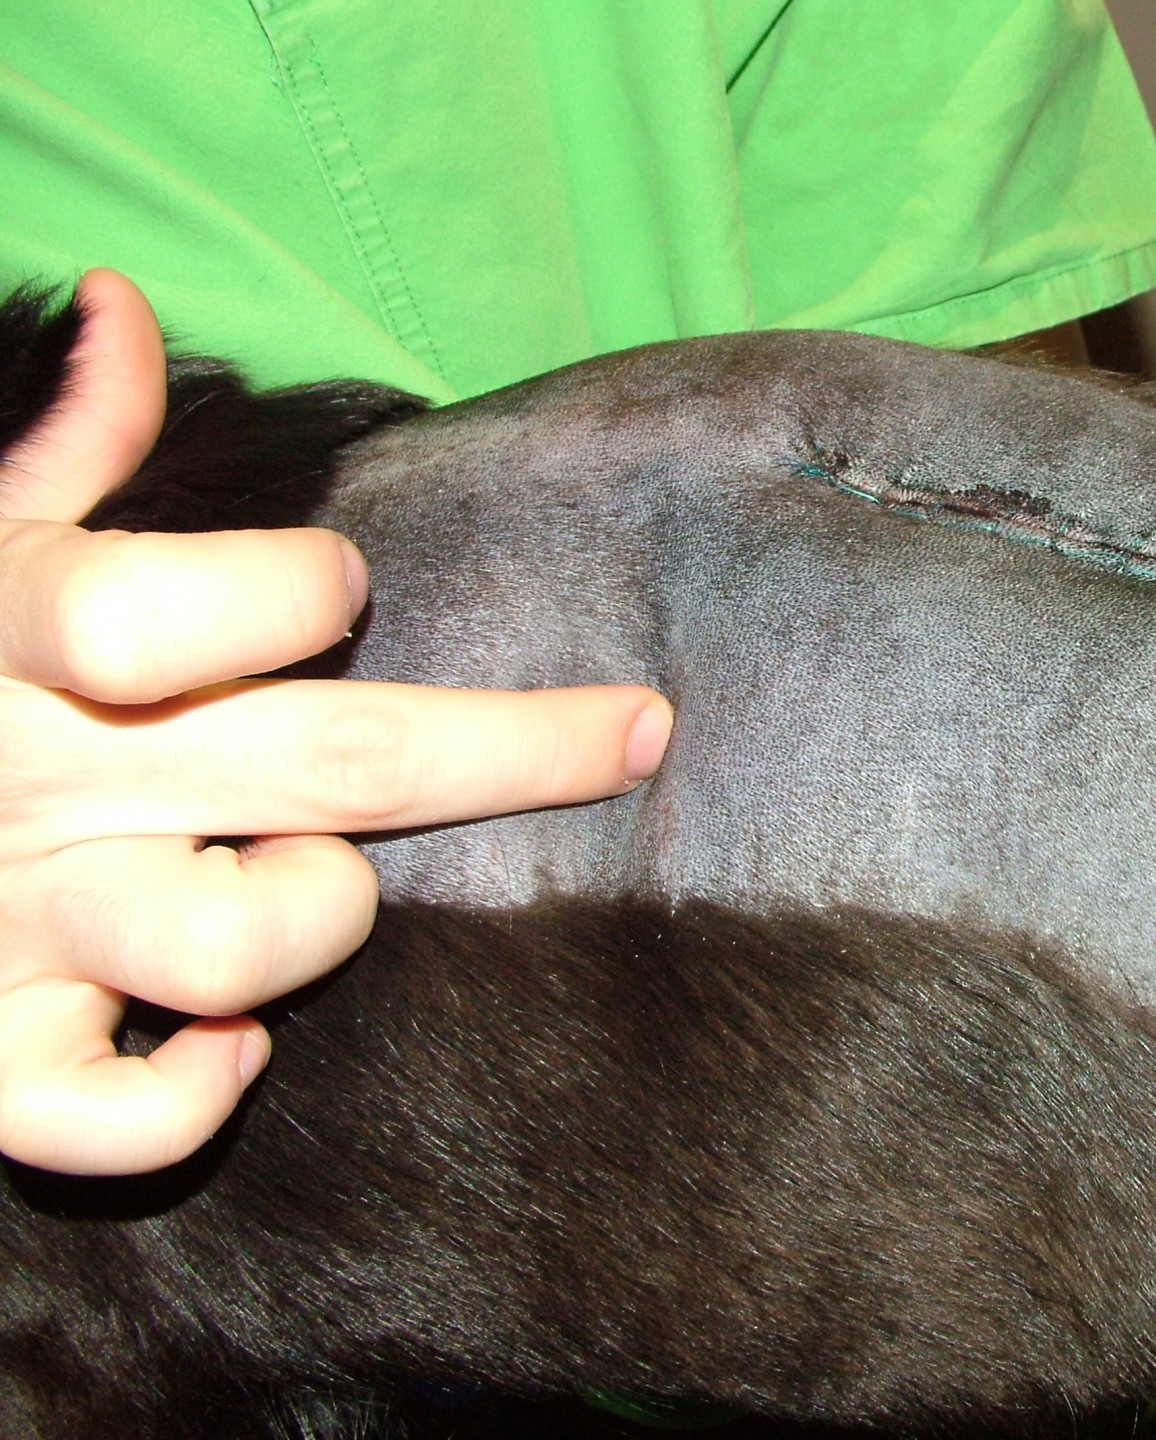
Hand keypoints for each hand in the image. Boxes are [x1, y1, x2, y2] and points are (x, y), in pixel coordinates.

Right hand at [0, 271, 672, 1175]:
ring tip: (299, 881)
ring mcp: (6, 924)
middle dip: (523, 746)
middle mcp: (31, 776)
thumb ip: (62, 443)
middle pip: (328, 761)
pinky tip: (223, 1047)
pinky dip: (188, 1098)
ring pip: (243, 939)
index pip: (211, 601)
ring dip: (317, 914)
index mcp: (21, 629)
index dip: (301, 588)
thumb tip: (126, 304)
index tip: (334, 591)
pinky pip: (115, 1118)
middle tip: (641, 729)